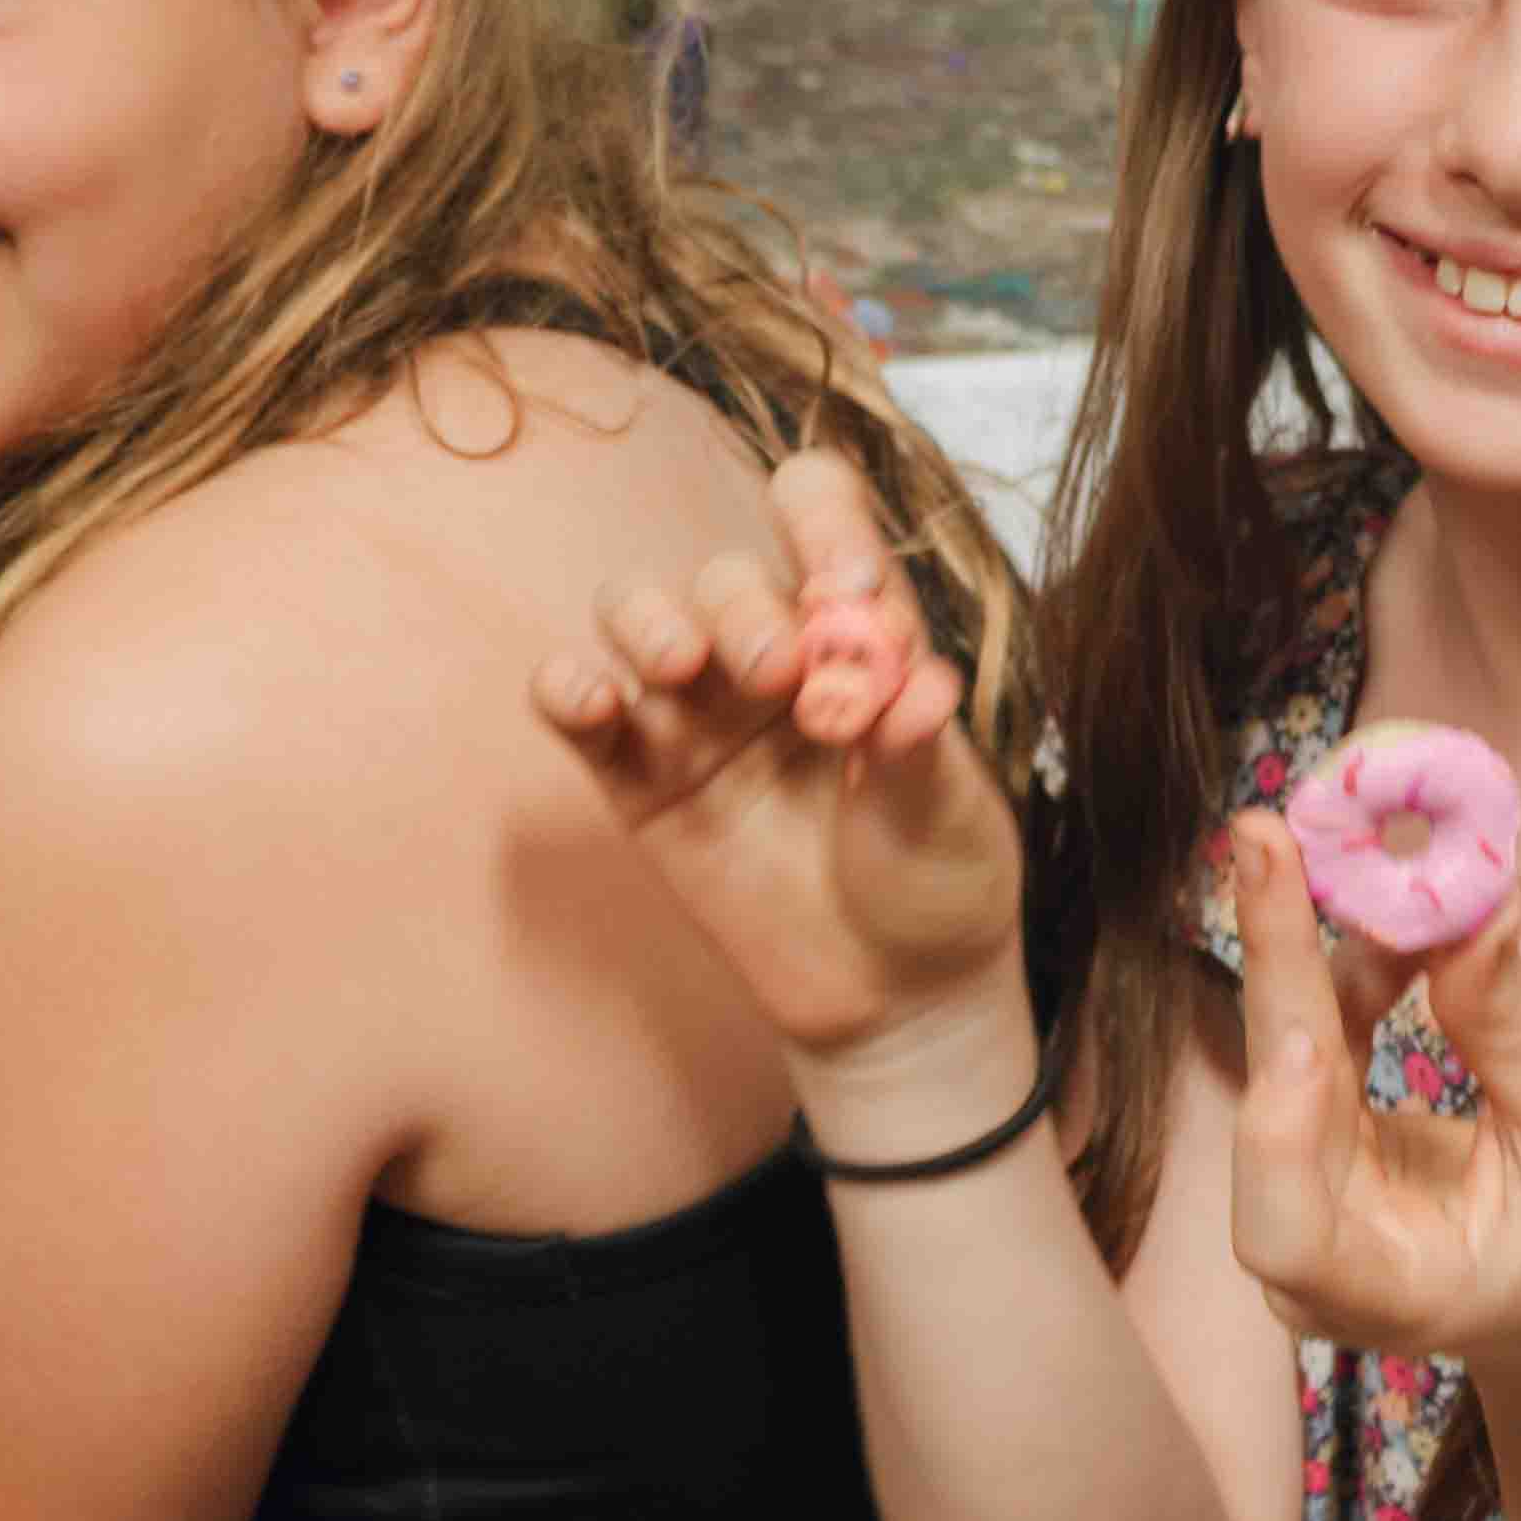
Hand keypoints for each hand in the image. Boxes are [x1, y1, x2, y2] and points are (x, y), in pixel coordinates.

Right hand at [534, 447, 1021, 1060]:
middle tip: (779, 671)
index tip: (841, 584)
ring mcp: (696, 714)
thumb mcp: (953, 815)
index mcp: (857, 633)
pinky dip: (567, 685)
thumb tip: (918, 687)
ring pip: (638, 614)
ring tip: (683, 669)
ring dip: (651, 622)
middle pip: (724, 573)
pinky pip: (577, 707)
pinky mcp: (637, 778)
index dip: (822, 525)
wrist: (893, 998)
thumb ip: (921, 748)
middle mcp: (770, 654)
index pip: (821, 522)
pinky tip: (594, 699)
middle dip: (744, 607)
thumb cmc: (939, 881)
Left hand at [1222, 815, 1520, 1398]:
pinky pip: (1312, 1041)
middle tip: (1269, 839)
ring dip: (1324, 949)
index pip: (1287, 1235)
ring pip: (1286, 1055)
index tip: (1311, 1029)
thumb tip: (1474, 898)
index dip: (1285, 1127)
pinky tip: (1398, 917)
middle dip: (1275, 964)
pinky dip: (1351, 972)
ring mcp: (1304, 1198)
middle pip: (1269, 1110)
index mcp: (1387, 1292)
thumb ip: (1511, 1025)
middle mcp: (1316, 1256)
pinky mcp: (1314, 1143)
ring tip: (1375, 856)